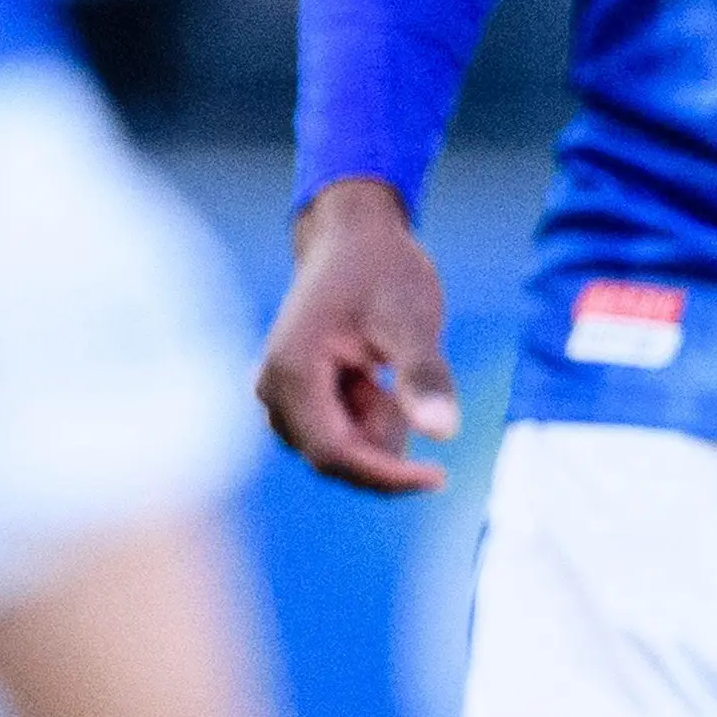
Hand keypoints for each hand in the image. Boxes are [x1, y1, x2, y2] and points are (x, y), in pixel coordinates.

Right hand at [256, 179, 458, 494]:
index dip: (385, 476)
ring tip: (387, 368)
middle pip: (332, 457)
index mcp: (291, 373)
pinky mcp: (292, 395)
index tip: (439, 477)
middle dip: (383, 441)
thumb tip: (444, 434)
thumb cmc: (382, 271)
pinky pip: (333, 430)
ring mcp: (277, 394)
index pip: (333, 452)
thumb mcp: (413, 319)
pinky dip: (367, 415)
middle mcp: (272, 390)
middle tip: (410, 389)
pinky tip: (376, 375)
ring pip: (335, 446)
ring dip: (375, 424)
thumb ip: (424, 377)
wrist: (353, 238)